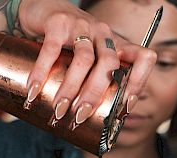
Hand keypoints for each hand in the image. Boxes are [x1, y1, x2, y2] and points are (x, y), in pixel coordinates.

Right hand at [17, 0, 155, 125]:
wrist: (40, 9)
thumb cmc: (64, 44)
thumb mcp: (82, 62)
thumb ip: (84, 86)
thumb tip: (76, 126)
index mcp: (115, 46)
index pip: (142, 58)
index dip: (139, 83)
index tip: (125, 107)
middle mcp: (103, 35)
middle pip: (108, 66)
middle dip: (94, 95)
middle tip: (78, 117)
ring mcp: (82, 26)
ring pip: (84, 60)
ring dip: (70, 89)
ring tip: (58, 110)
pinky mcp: (58, 22)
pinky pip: (52, 50)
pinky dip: (42, 73)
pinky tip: (34, 91)